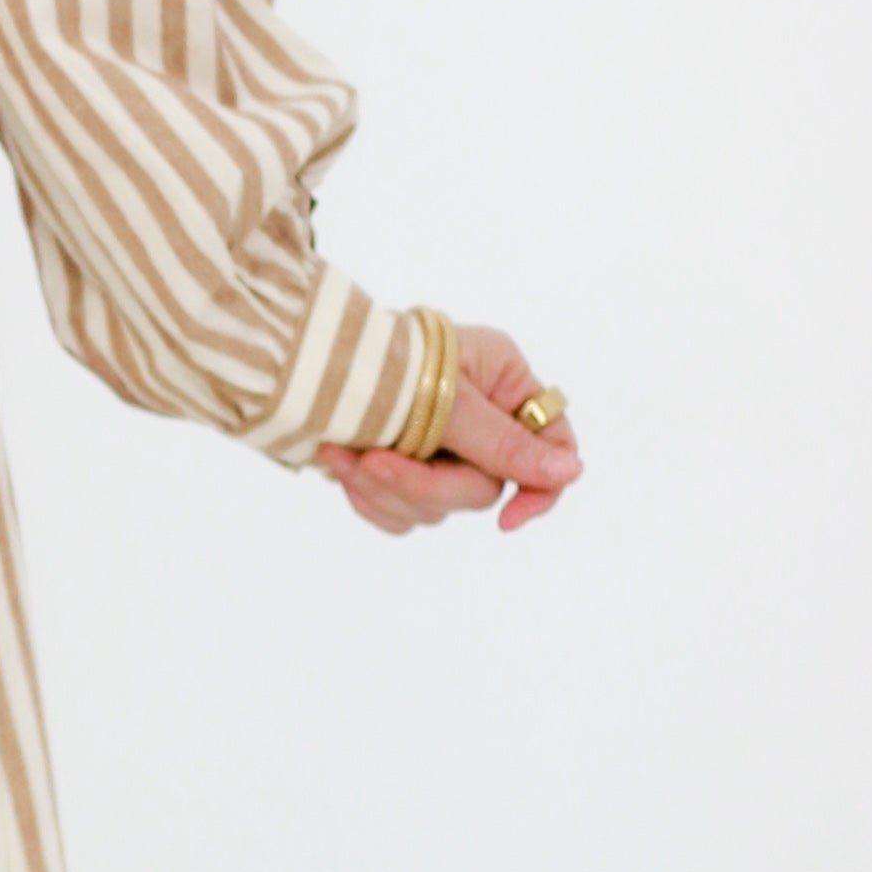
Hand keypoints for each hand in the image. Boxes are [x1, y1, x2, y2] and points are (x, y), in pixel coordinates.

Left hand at [311, 322, 582, 539]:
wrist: (300, 351)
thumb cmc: (378, 354)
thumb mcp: (447, 396)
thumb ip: (504, 441)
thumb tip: (571, 471)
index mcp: (505, 385)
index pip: (551, 445)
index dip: (539, 490)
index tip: (506, 520)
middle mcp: (479, 418)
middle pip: (481, 488)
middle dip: (422, 484)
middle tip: (372, 461)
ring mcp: (439, 446)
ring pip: (435, 507)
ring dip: (384, 488)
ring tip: (340, 454)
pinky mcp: (400, 468)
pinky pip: (400, 513)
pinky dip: (368, 496)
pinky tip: (335, 463)